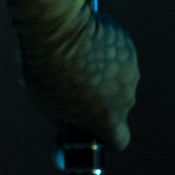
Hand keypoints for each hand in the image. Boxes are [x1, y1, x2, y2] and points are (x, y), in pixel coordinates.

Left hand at [0, 0, 138, 148]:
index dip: (107, 135)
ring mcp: (130, 73)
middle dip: (96, 97)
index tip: (94, 127)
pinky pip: (117, 55)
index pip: (119, 140)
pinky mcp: (129, 47)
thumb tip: (64, 118)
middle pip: (114, 106)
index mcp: (107, 122)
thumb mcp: (45, 105)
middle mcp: (126, 101)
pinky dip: (103, 51)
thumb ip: (62, 116)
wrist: (59, 34)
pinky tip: (82, 42)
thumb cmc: (48, 73)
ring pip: (115, 78)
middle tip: (72, 84)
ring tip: (71, 58)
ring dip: (99, 71)